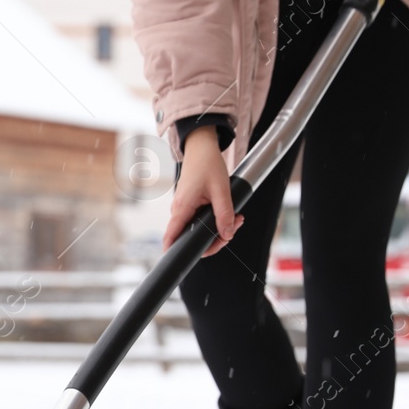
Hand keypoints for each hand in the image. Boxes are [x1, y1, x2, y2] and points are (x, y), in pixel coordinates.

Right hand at [164, 124, 242, 256]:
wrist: (202, 147)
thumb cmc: (207, 164)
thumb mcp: (221, 190)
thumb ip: (225, 215)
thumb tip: (227, 235)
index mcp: (182, 207)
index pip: (172, 237)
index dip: (175, 252)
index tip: (183, 261)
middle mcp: (179, 210)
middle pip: (191, 238)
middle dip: (215, 239)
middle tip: (234, 226)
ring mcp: (184, 208)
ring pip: (198, 230)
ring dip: (218, 228)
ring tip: (236, 217)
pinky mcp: (190, 205)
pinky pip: (200, 221)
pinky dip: (214, 220)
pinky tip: (228, 212)